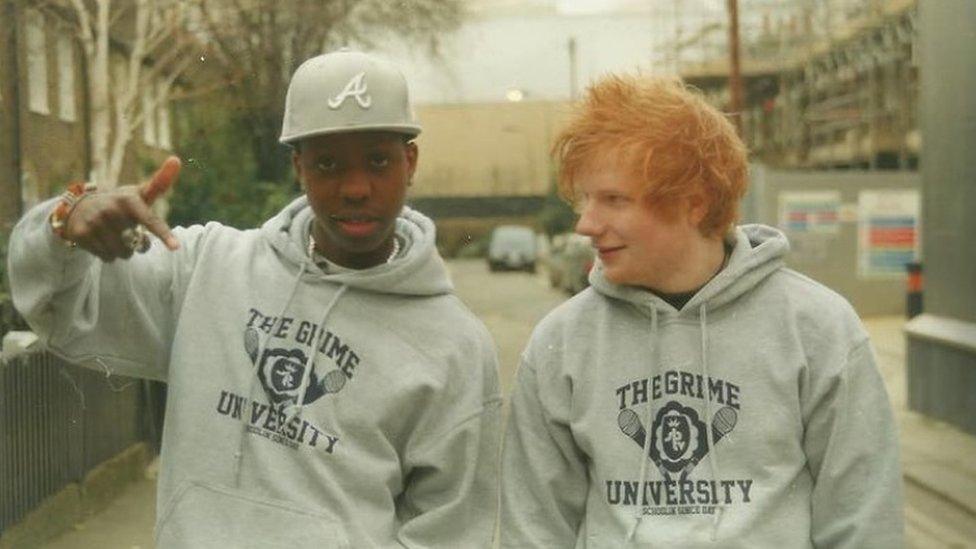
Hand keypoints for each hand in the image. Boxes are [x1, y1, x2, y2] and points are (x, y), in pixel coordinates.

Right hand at [64, 156, 181, 261]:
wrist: (81, 206)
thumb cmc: (121, 203)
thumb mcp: (140, 193)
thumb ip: (161, 182)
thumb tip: (176, 158)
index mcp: (130, 200)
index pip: (151, 221)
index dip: (164, 235)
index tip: (176, 247)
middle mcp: (111, 209)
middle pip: (138, 245)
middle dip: (135, 243)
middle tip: (125, 229)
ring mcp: (94, 222)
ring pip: (122, 254)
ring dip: (121, 250)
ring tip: (112, 234)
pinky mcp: (81, 234)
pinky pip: (107, 258)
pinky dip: (107, 253)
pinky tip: (100, 239)